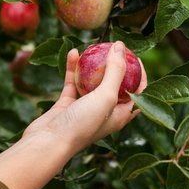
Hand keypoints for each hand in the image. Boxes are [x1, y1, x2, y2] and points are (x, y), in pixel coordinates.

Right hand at [23, 41, 146, 152]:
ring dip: (92, 66)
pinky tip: (73, 53)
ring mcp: (85, 108)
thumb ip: (116, 71)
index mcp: (121, 115)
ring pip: (92, 82)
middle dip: (116, 66)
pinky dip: (73, 69)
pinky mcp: (67, 105)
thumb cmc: (83, 124)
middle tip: (114, 48)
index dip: (140, 74)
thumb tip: (121, 46)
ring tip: (94, 48)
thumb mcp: (106, 96)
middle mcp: (105, 112)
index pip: (137, 92)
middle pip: (115, 85)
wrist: (48, 142)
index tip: (135, 56)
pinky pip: (73, 83)